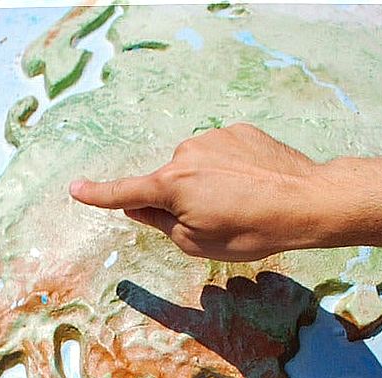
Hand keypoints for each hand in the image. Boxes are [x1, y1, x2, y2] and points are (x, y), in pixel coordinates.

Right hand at [69, 123, 320, 261]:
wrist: (306, 201)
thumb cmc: (252, 231)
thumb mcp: (198, 243)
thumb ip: (162, 224)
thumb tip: (140, 207)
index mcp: (171, 185)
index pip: (125, 192)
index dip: (98, 194)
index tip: (75, 189)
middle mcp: (186, 154)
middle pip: (168, 182)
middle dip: (180, 201)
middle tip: (216, 222)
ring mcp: (213, 138)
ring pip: (196, 167)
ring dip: (207, 184)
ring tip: (241, 204)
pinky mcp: (238, 131)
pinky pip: (221, 154)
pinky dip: (229, 170)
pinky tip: (253, 185)